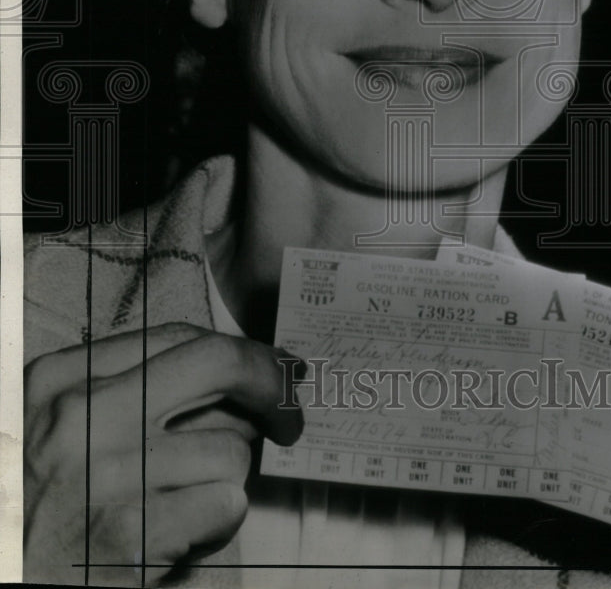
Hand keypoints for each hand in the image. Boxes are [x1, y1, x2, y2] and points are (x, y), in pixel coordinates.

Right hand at [24, 323, 303, 585]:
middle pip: (219, 365)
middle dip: (272, 385)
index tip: (274, 367)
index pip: (179, 337)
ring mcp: (106, 473)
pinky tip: (183, 531)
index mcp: (61, 380)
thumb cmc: (40, 502)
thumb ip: (126, 387)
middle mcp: (82, 416)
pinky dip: (218, 520)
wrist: (3, 578)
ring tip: (186, 499)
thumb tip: (228, 370)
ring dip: (226, 477)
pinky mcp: (129, 535)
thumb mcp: (59, 425)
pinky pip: (224, 503)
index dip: (242, 350)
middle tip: (290, 415)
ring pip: (231, 447)